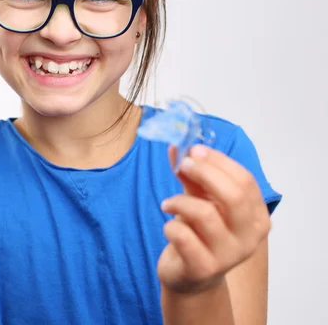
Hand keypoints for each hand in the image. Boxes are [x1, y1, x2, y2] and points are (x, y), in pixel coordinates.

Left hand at [157, 144, 270, 293]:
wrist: (190, 275)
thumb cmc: (199, 232)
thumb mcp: (199, 199)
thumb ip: (190, 174)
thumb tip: (176, 146)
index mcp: (256, 216)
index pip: (245, 181)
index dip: (218, 161)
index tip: (194, 150)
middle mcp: (249, 237)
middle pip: (233, 196)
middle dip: (205, 174)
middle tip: (182, 165)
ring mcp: (228, 256)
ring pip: (205, 214)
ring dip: (179, 201)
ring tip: (166, 204)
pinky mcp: (203, 268)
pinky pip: (183, 235)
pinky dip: (170, 225)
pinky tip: (169, 226)